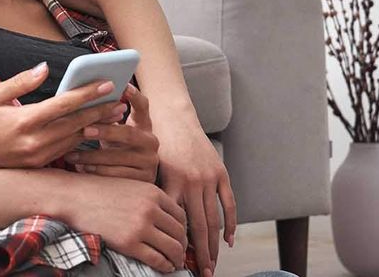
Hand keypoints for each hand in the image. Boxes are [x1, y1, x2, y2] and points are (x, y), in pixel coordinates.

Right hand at [0, 62, 125, 167]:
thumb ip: (21, 81)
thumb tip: (44, 68)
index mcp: (25, 121)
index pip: (63, 104)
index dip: (86, 94)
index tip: (106, 84)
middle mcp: (36, 140)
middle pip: (75, 123)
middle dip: (100, 110)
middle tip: (119, 99)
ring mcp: (40, 155)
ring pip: (76, 138)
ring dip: (98, 125)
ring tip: (116, 113)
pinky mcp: (42, 163)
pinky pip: (69, 148)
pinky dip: (85, 137)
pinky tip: (98, 127)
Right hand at [58, 172, 187, 273]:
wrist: (73, 197)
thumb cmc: (98, 191)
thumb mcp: (130, 186)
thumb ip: (149, 199)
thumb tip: (165, 219)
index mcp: (153, 192)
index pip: (181, 215)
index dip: (183, 230)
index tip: (179, 238)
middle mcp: (150, 209)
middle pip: (180, 233)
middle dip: (182, 246)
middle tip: (179, 253)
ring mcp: (140, 226)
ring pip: (173, 248)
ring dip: (176, 259)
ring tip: (173, 262)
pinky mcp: (129, 243)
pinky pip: (157, 259)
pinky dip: (164, 266)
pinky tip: (163, 267)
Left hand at [63, 84, 159, 181]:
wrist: (132, 176)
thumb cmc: (117, 146)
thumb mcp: (115, 130)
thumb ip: (106, 116)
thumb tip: (81, 96)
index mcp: (144, 124)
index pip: (143, 106)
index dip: (134, 96)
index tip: (123, 86)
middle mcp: (151, 142)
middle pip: (129, 133)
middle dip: (105, 131)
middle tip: (84, 130)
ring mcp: (149, 162)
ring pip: (118, 158)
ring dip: (92, 156)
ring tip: (71, 155)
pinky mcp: (144, 180)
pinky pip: (117, 175)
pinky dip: (98, 172)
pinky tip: (82, 168)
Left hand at [154, 122, 236, 276]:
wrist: (173, 117)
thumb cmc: (154, 144)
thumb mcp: (149, 168)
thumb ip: (154, 194)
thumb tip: (154, 225)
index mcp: (171, 182)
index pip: (178, 223)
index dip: (180, 245)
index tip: (179, 263)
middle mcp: (192, 182)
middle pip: (199, 226)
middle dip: (201, 254)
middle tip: (204, 274)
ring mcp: (209, 178)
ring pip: (214, 219)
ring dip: (215, 244)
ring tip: (213, 264)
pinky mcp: (220, 173)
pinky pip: (229, 203)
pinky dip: (230, 223)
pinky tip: (228, 240)